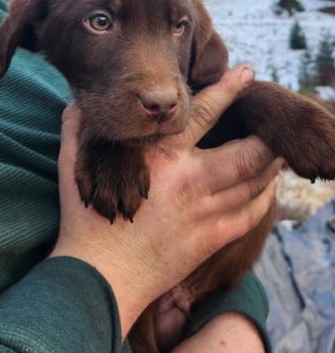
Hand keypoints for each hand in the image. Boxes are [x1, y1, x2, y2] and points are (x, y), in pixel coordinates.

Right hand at [50, 65, 280, 336]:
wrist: (99, 277)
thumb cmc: (85, 220)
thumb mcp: (76, 165)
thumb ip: (77, 129)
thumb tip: (78, 104)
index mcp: (160, 155)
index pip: (205, 113)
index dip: (229, 90)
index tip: (246, 74)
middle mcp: (190, 180)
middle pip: (247, 153)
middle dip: (266, 135)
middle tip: (272, 122)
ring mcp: (204, 212)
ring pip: (254, 183)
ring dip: (270, 165)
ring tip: (276, 150)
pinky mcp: (210, 240)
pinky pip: (250, 216)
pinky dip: (265, 199)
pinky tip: (268, 188)